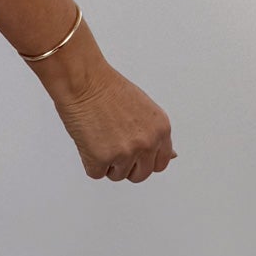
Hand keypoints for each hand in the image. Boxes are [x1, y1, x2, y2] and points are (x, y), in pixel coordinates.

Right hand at [51, 61, 176, 182]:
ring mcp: (125, 153)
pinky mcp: (101, 158)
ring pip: (117, 175)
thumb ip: (155, 134)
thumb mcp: (144, 109)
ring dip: (107, 163)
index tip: (135, 155)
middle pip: (140, 174)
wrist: (83, 80)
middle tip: (113, 145)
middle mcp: (147, 143)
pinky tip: (89, 140)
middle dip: (126, 165)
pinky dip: (89, 161)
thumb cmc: (107, 88)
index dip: (145, 160)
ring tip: (99, 137)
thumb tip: (172, 155)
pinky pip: (96, 173)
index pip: (161, 163)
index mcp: (161, 130)